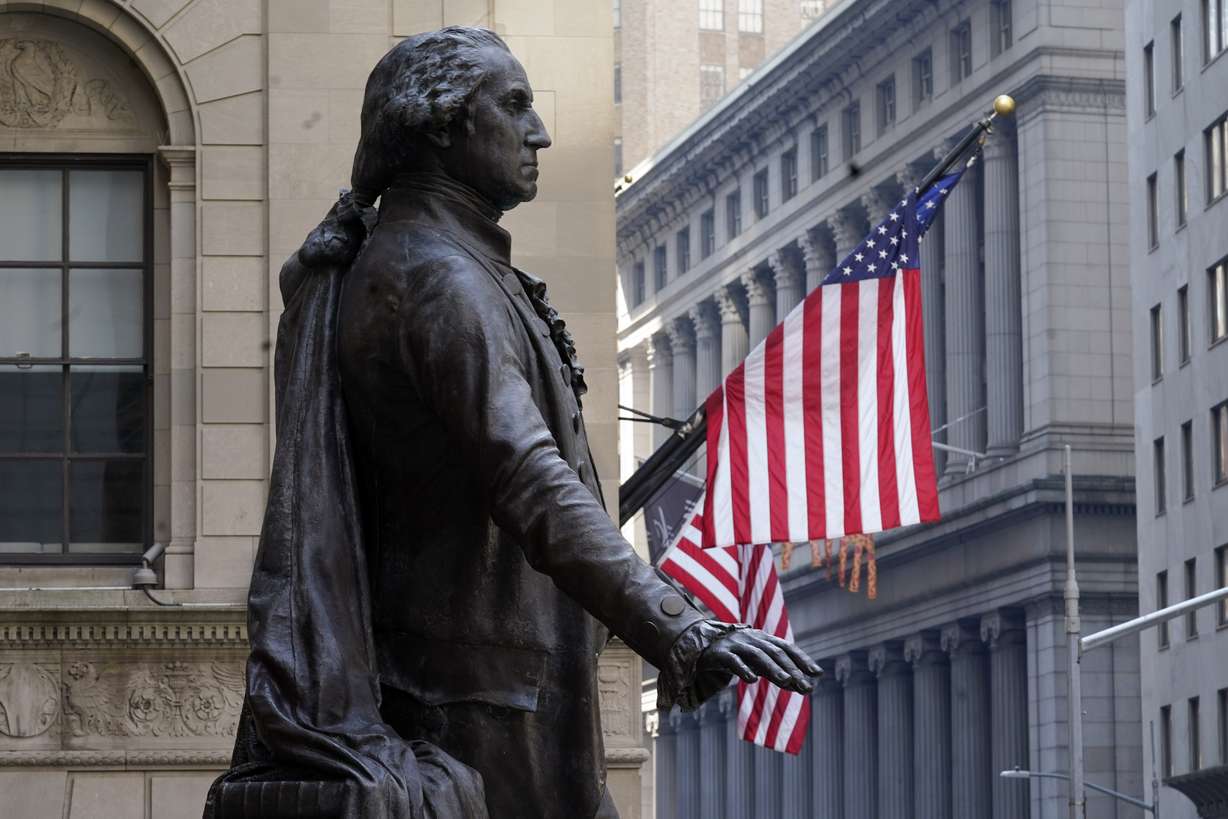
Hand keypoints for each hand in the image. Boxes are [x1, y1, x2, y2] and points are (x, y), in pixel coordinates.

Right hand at [696, 628, 821, 693]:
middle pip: (775, 652)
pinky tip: (753, 680)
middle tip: (806, 686)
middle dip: (792, 669)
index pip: (787, 647)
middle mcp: (752, 638)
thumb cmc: (735, 655)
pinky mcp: (720, 653)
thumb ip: (777, 673)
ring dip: (773, 668)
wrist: (701, 646)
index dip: (803, 659)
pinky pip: (733, 660)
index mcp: (763, 639)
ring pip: (757, 655)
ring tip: (786, 682)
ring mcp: (736, 644)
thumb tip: (802, 686)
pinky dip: (743, 669)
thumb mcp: (758, 664)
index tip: (817, 674)